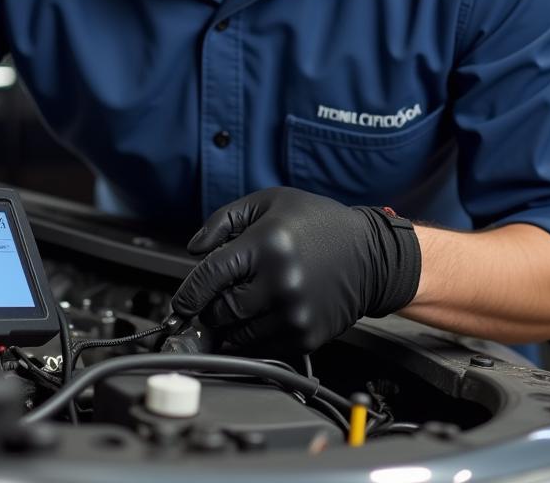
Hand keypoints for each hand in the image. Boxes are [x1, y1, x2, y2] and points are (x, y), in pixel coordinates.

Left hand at [170, 187, 421, 351]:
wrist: (370, 254)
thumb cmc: (317, 222)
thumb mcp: (269, 202)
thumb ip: (224, 220)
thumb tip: (194, 250)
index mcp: (267, 244)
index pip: (210, 276)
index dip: (188, 293)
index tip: (180, 304)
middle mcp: (280, 281)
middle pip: (220, 311)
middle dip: (209, 308)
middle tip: (214, 300)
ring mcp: (294, 312)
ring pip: (237, 334)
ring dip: (229, 325)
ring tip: (240, 306)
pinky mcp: (306, 336)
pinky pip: (262, 348)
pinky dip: (252, 337)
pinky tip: (262, 316)